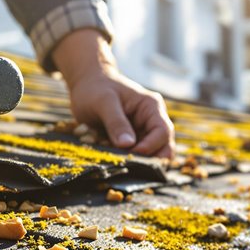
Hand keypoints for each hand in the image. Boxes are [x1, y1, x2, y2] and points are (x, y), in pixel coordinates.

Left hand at [52, 30, 174, 157]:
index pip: (163, 132)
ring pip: (149, 156)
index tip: (131, 153)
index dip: (151, 146)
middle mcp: (152, 121)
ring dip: (134, 160)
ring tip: (114, 157)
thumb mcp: (103, 102)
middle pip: (163, 148)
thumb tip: (128, 145)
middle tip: (127, 163)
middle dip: (148, 159)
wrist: (86, 85)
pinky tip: (108, 155)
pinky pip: (133, 156)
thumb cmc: (96, 88)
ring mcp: (142, 133)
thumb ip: (116, 122)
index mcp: (151, 107)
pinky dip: (123, 159)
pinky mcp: (131, 142)